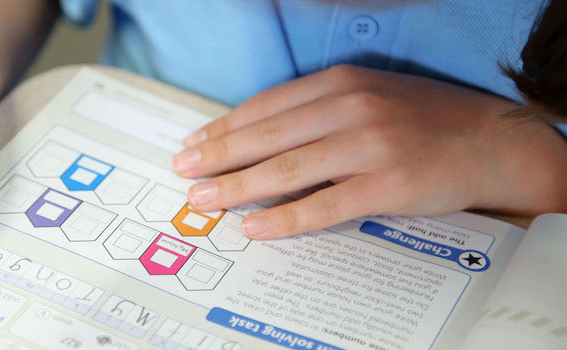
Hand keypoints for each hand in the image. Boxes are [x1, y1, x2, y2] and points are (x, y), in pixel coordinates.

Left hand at [173, 65, 566, 238]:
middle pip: (267, 136)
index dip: (225, 128)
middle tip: (184, 174)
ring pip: (286, 170)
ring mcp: (369, 146)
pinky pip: (323, 206)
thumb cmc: (427, 119)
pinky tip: (255, 228)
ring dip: (237, 187)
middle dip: (218, 157)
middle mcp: (350, 108)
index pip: (266, 106)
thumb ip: (320, 110)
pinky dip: (284, 219)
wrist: (494, 141)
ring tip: (204, 200)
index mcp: (342, 82)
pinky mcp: (386, 185)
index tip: (196, 145)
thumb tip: (263, 138)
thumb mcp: (371, 95)